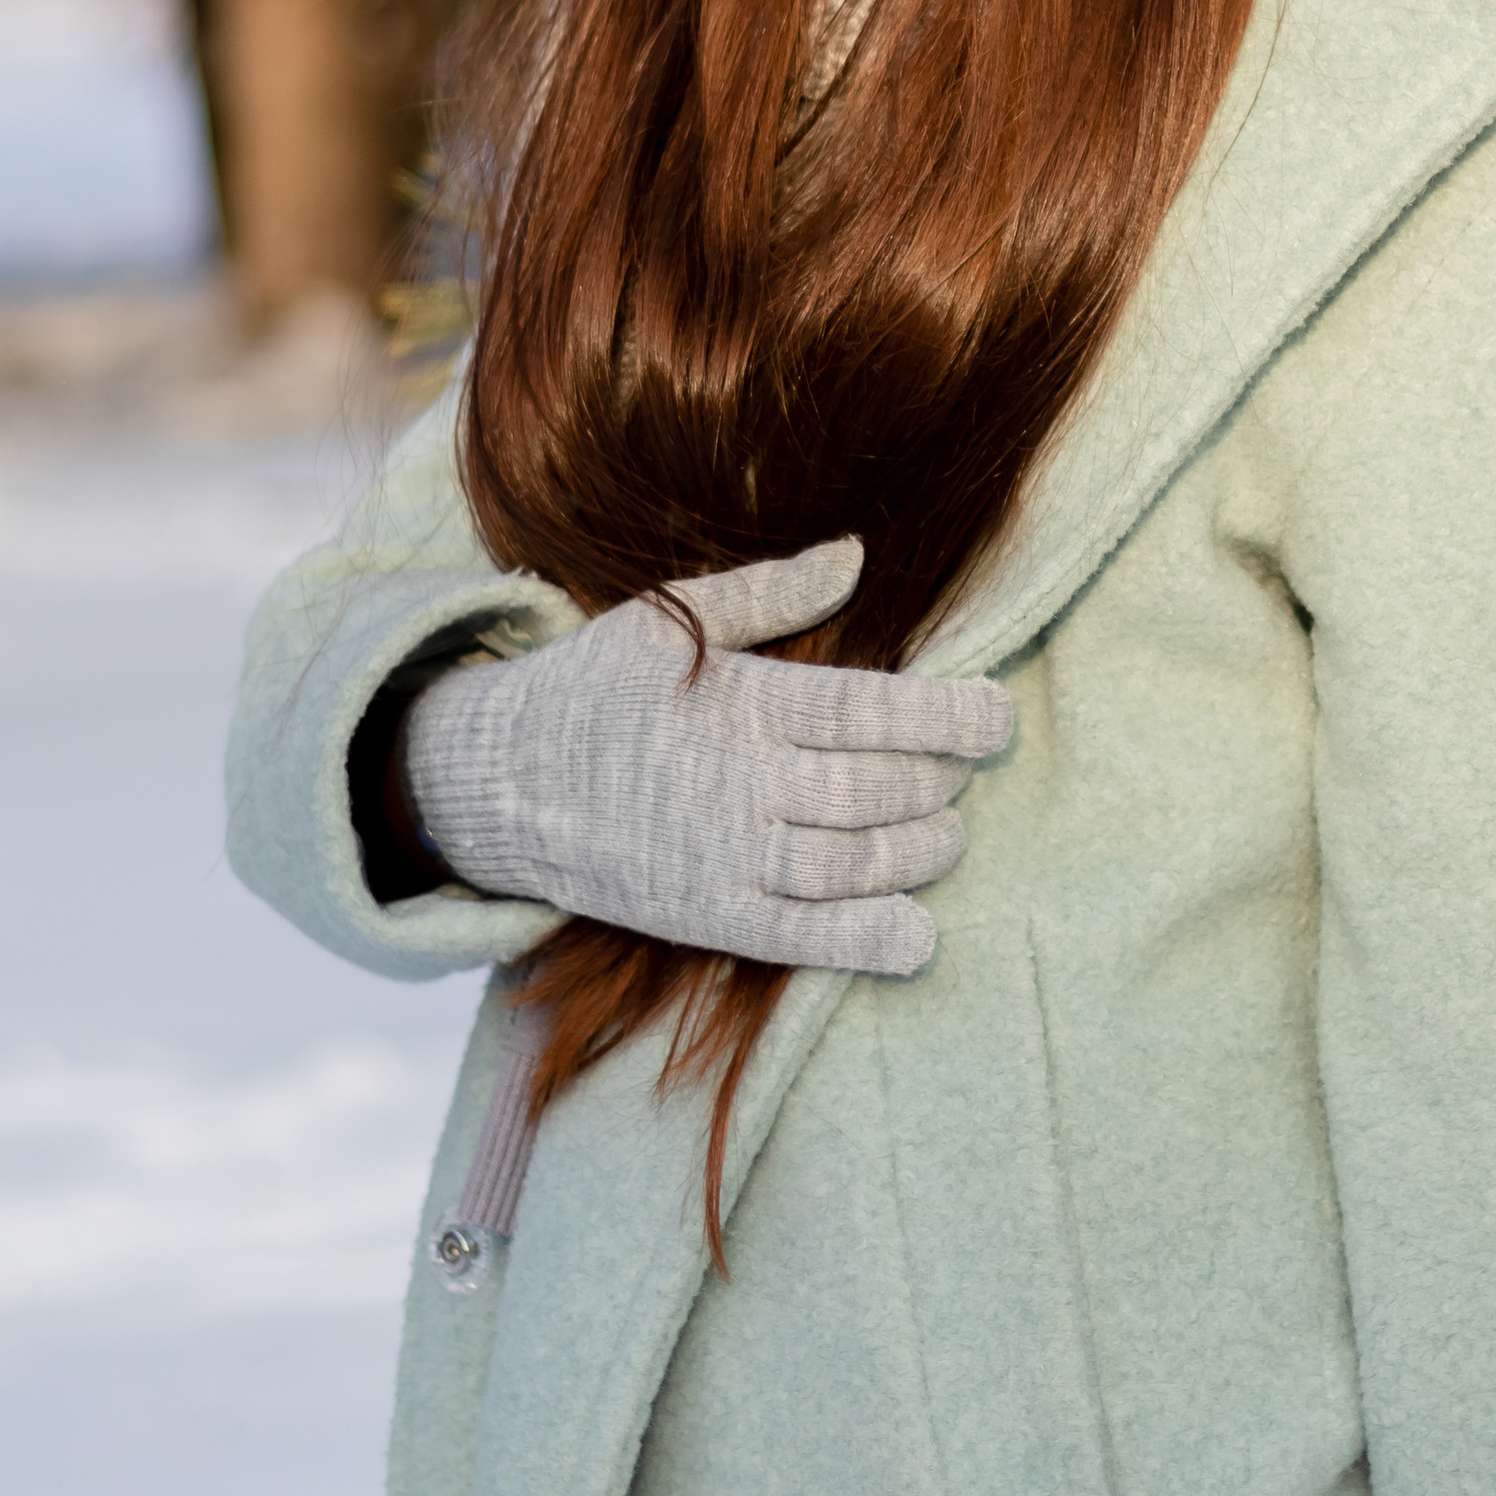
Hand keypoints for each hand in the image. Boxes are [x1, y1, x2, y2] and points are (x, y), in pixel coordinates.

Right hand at [398, 537, 1012, 974]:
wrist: (498, 781)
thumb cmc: (594, 687)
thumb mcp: (666, 618)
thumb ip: (769, 590)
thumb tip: (858, 554)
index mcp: (738, 702)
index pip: (869, 710)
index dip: (950, 717)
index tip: (997, 717)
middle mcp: (736, 782)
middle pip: (871, 789)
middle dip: (937, 784)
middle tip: (960, 775)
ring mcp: (720, 857)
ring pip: (849, 864)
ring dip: (917, 854)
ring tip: (947, 835)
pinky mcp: (705, 916)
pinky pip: (799, 937)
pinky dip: (866, 941)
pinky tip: (917, 936)